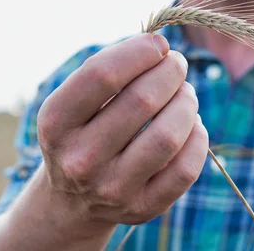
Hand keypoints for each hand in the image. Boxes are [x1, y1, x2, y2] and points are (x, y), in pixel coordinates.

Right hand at [37, 33, 207, 233]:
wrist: (72, 198)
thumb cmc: (84, 127)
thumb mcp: (76, 99)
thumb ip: (111, 67)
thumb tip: (161, 48)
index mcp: (56, 122)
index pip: (102, 75)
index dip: (139, 51)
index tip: (159, 44)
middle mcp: (80, 159)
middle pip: (142, 101)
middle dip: (170, 71)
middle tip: (176, 64)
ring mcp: (111, 189)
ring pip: (168, 136)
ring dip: (186, 102)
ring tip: (185, 92)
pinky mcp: (141, 209)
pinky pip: (185, 169)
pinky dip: (197, 137)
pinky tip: (190, 124)